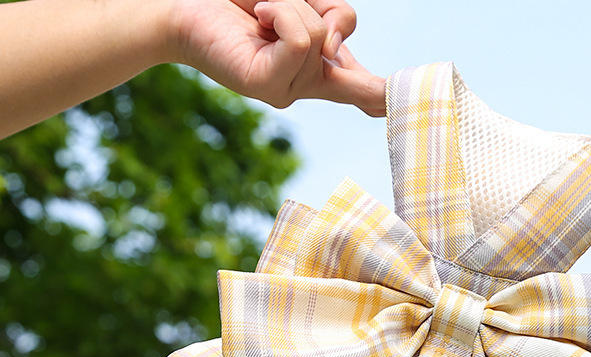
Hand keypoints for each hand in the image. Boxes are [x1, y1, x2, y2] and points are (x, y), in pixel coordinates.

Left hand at [168, 0, 385, 115]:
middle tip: (270, 6)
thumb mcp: (302, 3)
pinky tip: (258, 19)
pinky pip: (300, 41)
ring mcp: (286, 90)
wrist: (184, 3)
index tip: (406, 112)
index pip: (361, 89)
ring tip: (259, 12)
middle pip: (340, 31)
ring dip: (289, 4)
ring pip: (318, 35)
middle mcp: (304, 85)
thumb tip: (334, 52)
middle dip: (312, 4)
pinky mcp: (268, 86)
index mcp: (317, 67)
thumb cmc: (242, 1)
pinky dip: (281, 14)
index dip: (385, 97)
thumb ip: (333, 21)